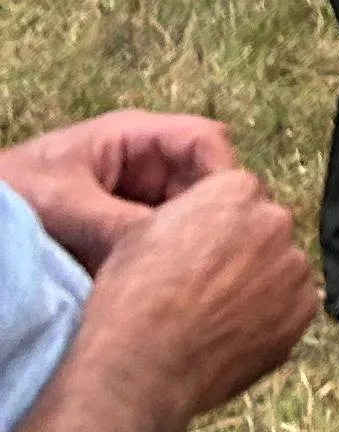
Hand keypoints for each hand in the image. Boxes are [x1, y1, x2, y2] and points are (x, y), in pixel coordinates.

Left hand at [0, 114, 236, 271]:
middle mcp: (147, 169)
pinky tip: (160, 293)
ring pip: (188, 222)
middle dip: (207, 222)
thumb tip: (181, 253)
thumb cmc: (12, 198)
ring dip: (185, 250)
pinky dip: (165, 269)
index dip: (223, 177)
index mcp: (136, 139)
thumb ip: (121, 222)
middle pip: (205, 185)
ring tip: (178, 282)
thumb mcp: (65, 205)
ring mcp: (138, 204)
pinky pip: (163, 249)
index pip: (206, 142)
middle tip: (203, 263)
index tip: (224, 225)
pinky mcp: (128, 239)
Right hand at [89, 163, 317, 425]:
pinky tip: (235, 336)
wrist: (144, 365)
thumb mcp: (141, 232)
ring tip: (218, 317)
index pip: (241, 196)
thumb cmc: (133, 300)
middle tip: (209, 286)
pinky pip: (293, 307)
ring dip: (261, 285)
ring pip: (282, 269)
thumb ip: (187, 214)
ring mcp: (293, 267)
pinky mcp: (303, 310)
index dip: (218, 226)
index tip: (201, 250)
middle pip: (266, 230)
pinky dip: (272, 319)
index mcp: (236, 190)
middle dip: (244, 252)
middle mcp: (274, 221)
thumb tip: (197, 223)